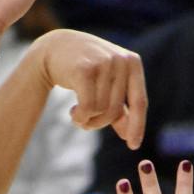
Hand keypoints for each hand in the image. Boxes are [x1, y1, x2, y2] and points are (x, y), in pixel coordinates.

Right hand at [38, 28, 146, 148]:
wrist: (54, 48)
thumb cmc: (84, 69)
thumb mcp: (106, 85)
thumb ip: (119, 109)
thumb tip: (129, 137)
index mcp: (132, 62)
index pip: (140, 101)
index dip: (137, 126)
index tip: (133, 146)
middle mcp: (120, 60)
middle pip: (116, 110)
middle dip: (100, 123)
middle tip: (87, 122)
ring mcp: (103, 62)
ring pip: (101, 110)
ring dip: (88, 120)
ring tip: (78, 113)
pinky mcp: (84, 69)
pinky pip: (88, 106)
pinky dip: (80, 117)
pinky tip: (73, 113)